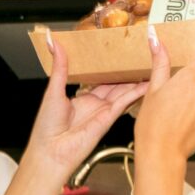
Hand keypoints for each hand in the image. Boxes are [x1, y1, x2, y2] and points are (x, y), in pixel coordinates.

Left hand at [27, 35, 146, 177]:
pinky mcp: (108, 118)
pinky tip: (146, 83)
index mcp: (81, 99)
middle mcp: (94, 105)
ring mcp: (103, 112)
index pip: (99, 81)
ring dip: (135, 82)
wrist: (50, 152)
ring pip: (123, 92)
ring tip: (148, 67)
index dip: (109, 69)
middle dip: (125, 74)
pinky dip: (136, 93)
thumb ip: (59, 66)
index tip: (117, 56)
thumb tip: (52, 42)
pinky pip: (124, 103)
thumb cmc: (47, 128)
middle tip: (138, 59)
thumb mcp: (53, 90)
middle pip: (114, 86)